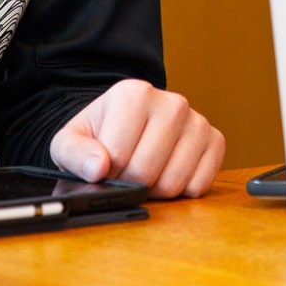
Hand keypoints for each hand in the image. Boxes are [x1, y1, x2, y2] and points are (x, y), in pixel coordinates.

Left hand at [48, 78, 225, 197]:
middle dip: (131, 184)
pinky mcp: (215, 141)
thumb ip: (75, 154)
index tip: (104, 167)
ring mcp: (197, 121)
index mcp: (134, 94)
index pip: (118, 157)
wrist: (127, 129)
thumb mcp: (70, 142)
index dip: (106, 174)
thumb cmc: (100, 136)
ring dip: (155, 190)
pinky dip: (181, 191)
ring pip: (174, 182)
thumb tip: (98, 168)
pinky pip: (199, 186)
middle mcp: (172, 102)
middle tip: (125, 173)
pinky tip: (168, 172)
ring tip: (146, 173)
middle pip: (146, 172)